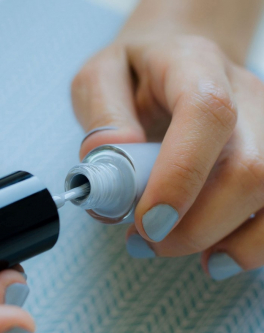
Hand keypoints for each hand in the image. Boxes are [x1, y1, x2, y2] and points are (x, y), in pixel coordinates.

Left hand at [72, 0, 263, 280]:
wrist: (172, 61)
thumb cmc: (134, 74)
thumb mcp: (99, 80)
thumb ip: (102, 120)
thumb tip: (113, 172)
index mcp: (194, 66)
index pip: (207, 115)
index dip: (181, 176)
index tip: (148, 222)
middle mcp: (244, 95)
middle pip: (249, 169)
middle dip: (196, 225)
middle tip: (146, 241)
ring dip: (224, 241)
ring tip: (171, 248)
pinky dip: (251, 245)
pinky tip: (216, 256)